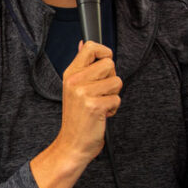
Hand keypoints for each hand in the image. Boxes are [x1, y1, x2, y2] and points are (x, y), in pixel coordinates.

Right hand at [30, 40, 121, 187]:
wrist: (72, 144)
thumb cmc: (76, 116)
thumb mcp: (73, 87)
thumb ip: (81, 65)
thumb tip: (83, 44)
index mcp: (70, 74)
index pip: (90, 47)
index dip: (104, 52)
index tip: (104, 65)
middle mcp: (75, 81)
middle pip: (109, 64)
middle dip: (111, 79)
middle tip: (100, 92)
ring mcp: (84, 94)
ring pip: (116, 82)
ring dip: (113, 95)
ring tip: (100, 104)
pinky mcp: (94, 106)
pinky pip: (117, 99)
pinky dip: (113, 108)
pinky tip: (102, 114)